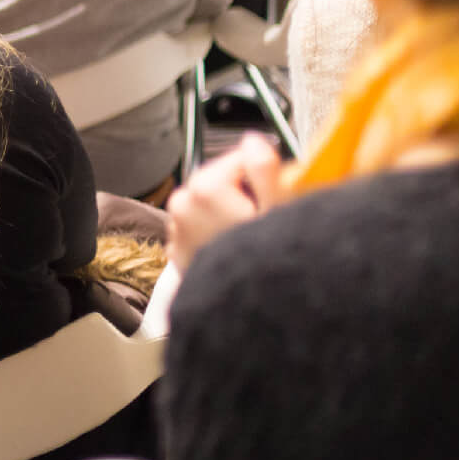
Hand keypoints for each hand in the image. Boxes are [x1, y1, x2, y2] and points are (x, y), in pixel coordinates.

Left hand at [166, 132, 284, 272]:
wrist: (249, 318)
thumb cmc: (268, 266)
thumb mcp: (281, 212)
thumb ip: (266, 170)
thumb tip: (255, 142)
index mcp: (205, 188)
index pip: (237, 159)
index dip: (263, 171)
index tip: (278, 185)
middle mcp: (182, 206)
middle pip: (222, 182)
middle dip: (246, 193)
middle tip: (269, 215)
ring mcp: (178, 231)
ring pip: (211, 206)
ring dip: (231, 214)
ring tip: (256, 236)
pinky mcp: (180, 253)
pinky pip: (203, 230)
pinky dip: (219, 233)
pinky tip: (240, 249)